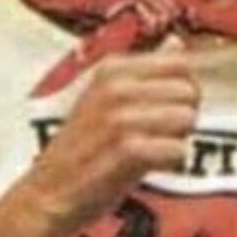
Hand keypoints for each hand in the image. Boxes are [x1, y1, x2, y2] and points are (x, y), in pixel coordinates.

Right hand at [23, 36, 200, 232]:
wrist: (47, 193)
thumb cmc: (84, 146)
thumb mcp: (105, 96)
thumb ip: (144, 70)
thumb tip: (177, 42)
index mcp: (112, 68)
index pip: (180, 63)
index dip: (182, 89)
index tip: (164, 108)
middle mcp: (116, 86)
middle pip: (189, 91)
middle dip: (183, 116)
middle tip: (154, 135)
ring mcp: (120, 117)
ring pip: (187, 119)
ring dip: (177, 140)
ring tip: (149, 151)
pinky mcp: (127, 151)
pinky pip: (179, 150)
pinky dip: (171, 163)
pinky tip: (147, 167)